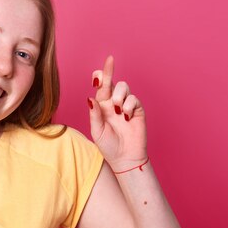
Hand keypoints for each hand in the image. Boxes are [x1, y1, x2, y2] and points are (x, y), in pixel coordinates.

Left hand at [87, 55, 147, 171]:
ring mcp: (126, 105)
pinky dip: (128, 105)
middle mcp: (113, 103)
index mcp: (101, 106)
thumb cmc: (108, 145)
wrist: (124, 158)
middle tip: (106, 72)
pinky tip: (125, 116)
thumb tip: (90, 98)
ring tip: (117, 110)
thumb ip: (94, 114)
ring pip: (123, 87)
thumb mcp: (97, 130)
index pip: (100, 86)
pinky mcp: (137, 110)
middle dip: (109, 74)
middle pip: (112, 82)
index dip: (101, 76)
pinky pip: (133, 99)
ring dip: (119, 96)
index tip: (99, 69)